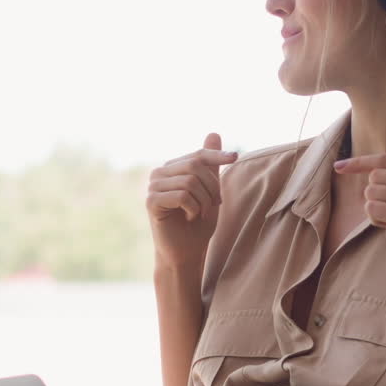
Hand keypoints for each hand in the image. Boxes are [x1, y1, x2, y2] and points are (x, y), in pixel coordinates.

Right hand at [147, 133, 237, 269]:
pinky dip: (193, 208)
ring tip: (199, 213)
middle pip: (195, 166)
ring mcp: (153, 186)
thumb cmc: (198, 222)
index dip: (217, 155)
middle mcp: (159, 173)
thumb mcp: (210, 190)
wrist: (186, 252)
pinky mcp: (151, 201)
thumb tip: (213, 133)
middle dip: (212, 187)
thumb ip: (210, 164)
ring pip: (190, 181)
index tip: (234, 157)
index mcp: (172, 167)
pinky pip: (182, 195)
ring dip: (203, 201)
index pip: (198, 155)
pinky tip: (188, 217)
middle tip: (212, 205)